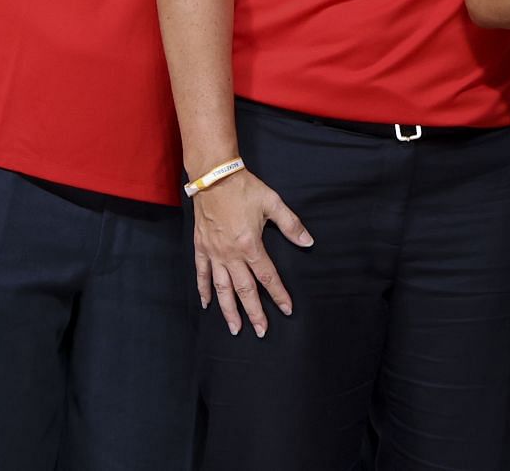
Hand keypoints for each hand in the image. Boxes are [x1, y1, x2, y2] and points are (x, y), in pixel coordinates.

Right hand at [191, 169, 313, 336]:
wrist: (214, 177)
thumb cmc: (245, 189)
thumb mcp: (273, 203)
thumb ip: (292, 225)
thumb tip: (308, 243)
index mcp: (251, 245)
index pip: (268, 277)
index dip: (278, 295)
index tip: (287, 310)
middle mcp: (231, 254)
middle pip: (244, 290)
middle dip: (254, 312)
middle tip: (261, 331)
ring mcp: (214, 253)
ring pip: (222, 289)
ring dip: (229, 310)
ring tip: (235, 328)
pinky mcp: (201, 248)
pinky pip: (202, 274)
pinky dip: (204, 290)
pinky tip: (207, 304)